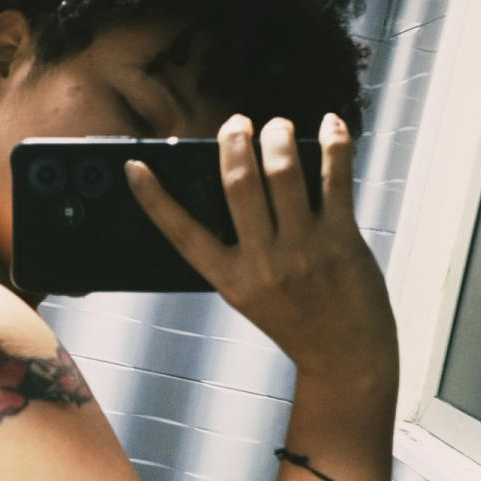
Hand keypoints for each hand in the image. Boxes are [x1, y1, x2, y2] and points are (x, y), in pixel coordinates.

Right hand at [125, 113, 398, 392]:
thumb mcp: (251, 294)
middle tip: (237, 122)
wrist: (346, 359)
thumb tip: (237, 185)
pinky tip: (330, 124)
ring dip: (278, 136)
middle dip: (233, 140)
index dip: (154, 198)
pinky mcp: (342, 240)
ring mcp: (303, 250)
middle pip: (238, 184)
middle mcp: (263, 263)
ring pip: (283, 173)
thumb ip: (240, 251)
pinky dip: (333, 144)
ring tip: (278, 126)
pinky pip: (335, 179)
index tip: (135, 167)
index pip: (182, 232)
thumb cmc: (298, 320)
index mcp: (230, 279)